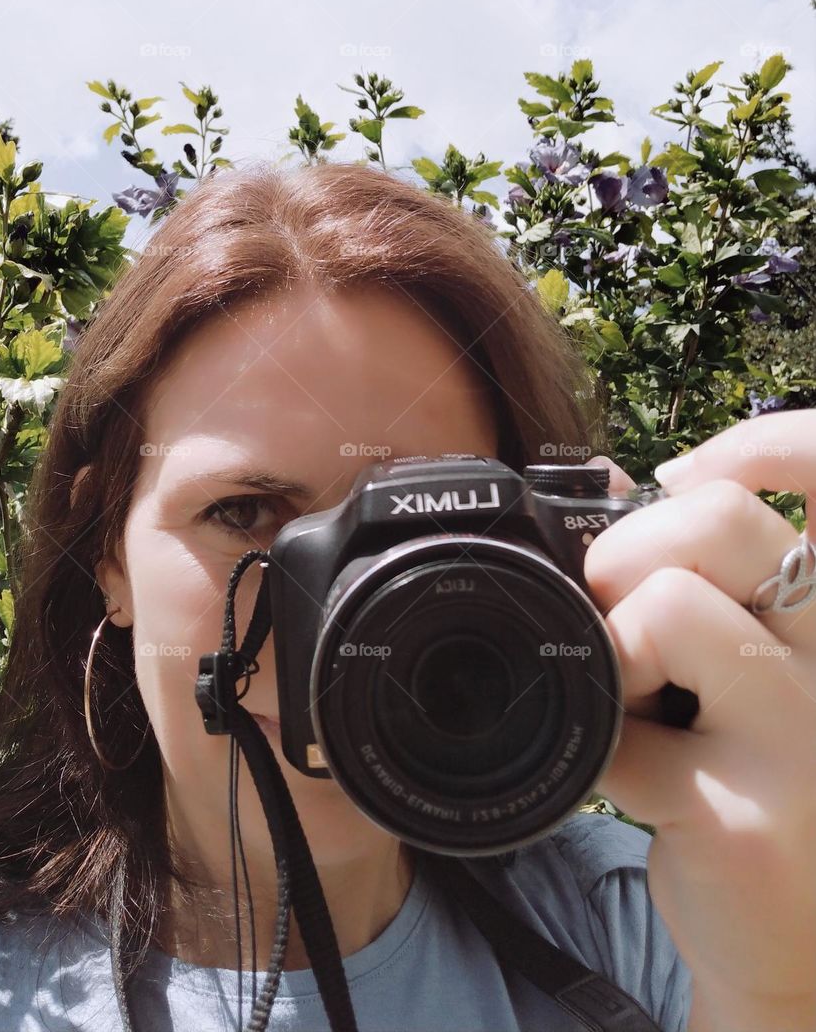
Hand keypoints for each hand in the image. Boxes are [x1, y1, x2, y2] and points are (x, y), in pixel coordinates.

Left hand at [582, 409, 815, 1031]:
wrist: (799, 944)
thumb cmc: (759, 776)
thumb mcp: (748, 664)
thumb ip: (699, 575)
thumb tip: (606, 479)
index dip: (763, 445)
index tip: (678, 477)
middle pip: (722, 519)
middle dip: (630, 549)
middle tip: (619, 610)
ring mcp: (800, 735)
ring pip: (672, 609)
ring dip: (615, 648)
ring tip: (633, 699)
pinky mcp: (744, 814)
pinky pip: (622, 738)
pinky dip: (595, 749)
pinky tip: (629, 776)